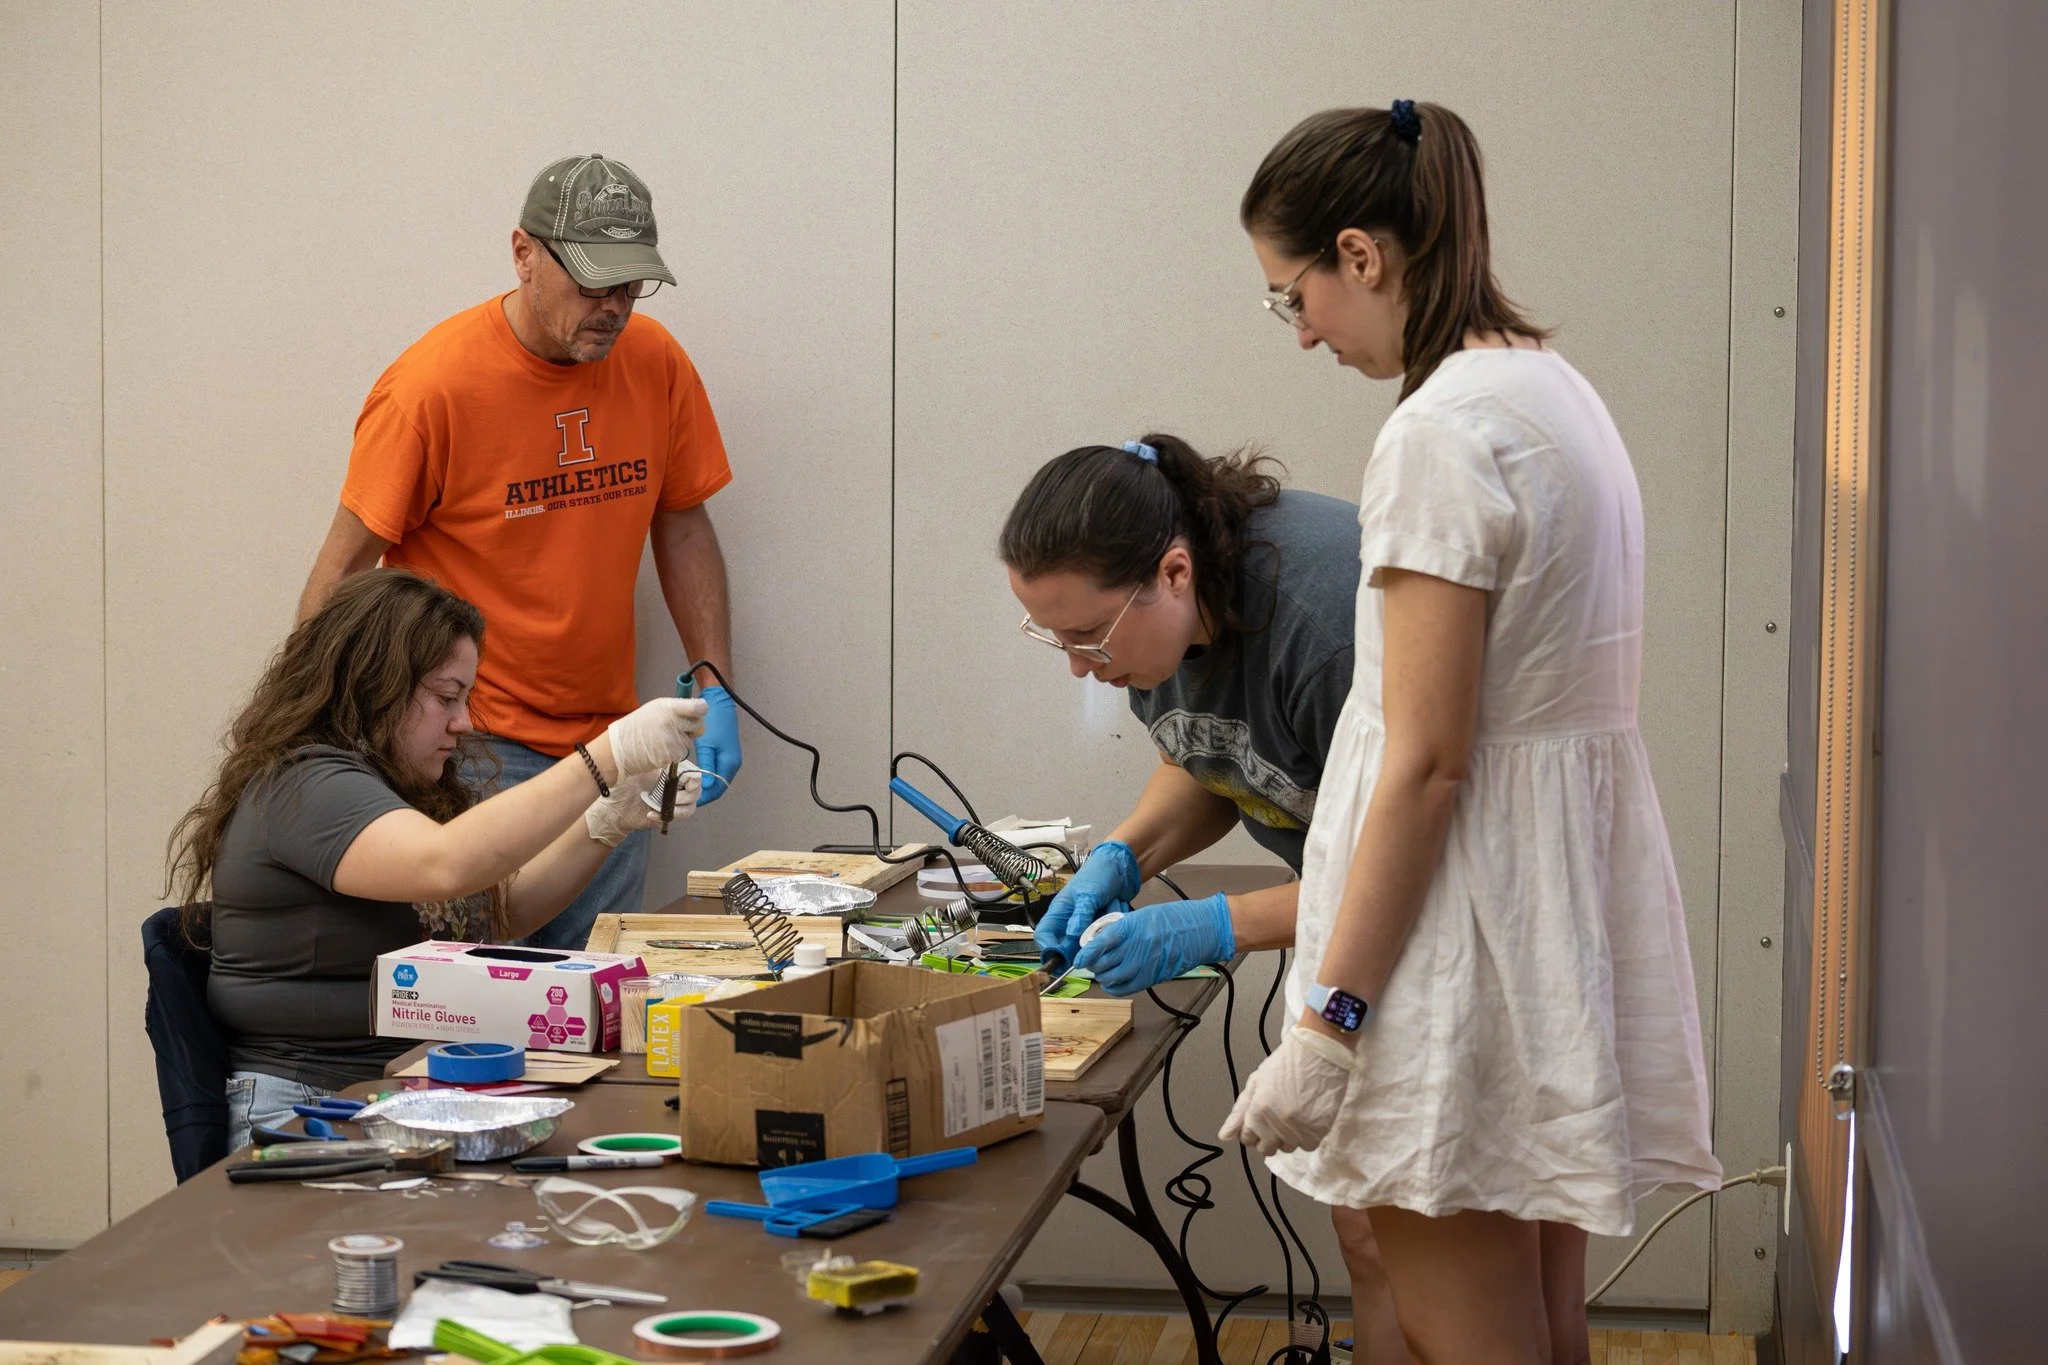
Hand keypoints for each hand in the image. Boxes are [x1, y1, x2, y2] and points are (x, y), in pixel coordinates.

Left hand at [585, 767, 700, 846]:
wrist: (613, 807)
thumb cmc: (623, 784)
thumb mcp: (639, 767)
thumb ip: (658, 760)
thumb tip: (673, 753)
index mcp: (671, 773)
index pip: (693, 774)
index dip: (694, 778)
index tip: (688, 781)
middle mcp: (675, 787)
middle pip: (696, 791)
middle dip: (687, 794)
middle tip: (672, 795)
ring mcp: (672, 803)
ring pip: (691, 806)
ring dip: (679, 807)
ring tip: (661, 804)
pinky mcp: (666, 816)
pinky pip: (675, 817)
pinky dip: (665, 815)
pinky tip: (650, 813)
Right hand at [604, 697, 707, 777]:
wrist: (619, 748)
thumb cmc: (636, 727)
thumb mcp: (653, 709)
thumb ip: (675, 709)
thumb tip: (696, 710)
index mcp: (668, 707)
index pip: (697, 707)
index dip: (701, 710)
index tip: (700, 712)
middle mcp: (672, 721)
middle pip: (699, 725)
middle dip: (693, 728)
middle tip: (679, 730)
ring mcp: (672, 739)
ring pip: (689, 741)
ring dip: (681, 742)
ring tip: (662, 740)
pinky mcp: (671, 754)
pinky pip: (681, 753)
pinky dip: (674, 753)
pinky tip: (660, 750)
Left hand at [693, 685, 741, 805]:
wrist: (720, 703)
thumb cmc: (714, 722)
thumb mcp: (707, 745)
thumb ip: (706, 766)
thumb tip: (704, 786)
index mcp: (729, 763)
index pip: (717, 789)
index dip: (704, 797)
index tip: (688, 801)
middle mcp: (732, 764)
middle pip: (718, 786)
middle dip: (703, 793)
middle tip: (685, 797)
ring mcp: (730, 758)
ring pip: (717, 779)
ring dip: (704, 785)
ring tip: (687, 788)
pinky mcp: (725, 753)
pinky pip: (716, 770)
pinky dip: (706, 776)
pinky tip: (695, 776)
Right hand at [1033, 840, 1141, 968]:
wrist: (1122, 865)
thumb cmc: (1100, 873)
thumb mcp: (1089, 894)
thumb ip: (1081, 914)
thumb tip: (1071, 935)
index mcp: (1060, 911)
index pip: (1044, 935)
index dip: (1048, 948)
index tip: (1060, 958)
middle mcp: (1070, 921)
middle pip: (1065, 946)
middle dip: (1078, 948)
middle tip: (1090, 949)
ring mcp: (1086, 925)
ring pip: (1086, 944)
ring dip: (1098, 937)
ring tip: (1108, 920)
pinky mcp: (1100, 927)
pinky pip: (1101, 938)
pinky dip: (1110, 931)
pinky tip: (1116, 914)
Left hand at [1072, 891, 1233, 994]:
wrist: (1200, 930)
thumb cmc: (1173, 918)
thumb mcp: (1142, 915)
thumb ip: (1122, 928)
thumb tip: (1102, 939)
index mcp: (1131, 928)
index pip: (1099, 944)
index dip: (1085, 954)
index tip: (1079, 958)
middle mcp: (1134, 948)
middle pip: (1102, 963)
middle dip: (1092, 964)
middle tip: (1090, 962)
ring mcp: (1143, 965)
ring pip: (1111, 978)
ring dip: (1102, 976)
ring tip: (1101, 970)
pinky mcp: (1151, 978)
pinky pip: (1125, 988)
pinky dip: (1114, 987)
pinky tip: (1112, 982)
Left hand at [1218, 1025, 1356, 1156]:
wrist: (1319, 1054)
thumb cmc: (1286, 1064)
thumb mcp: (1256, 1083)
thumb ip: (1239, 1112)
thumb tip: (1224, 1136)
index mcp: (1257, 1112)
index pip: (1247, 1139)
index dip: (1252, 1129)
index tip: (1260, 1119)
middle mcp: (1276, 1126)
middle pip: (1266, 1149)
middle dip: (1267, 1137)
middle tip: (1275, 1117)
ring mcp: (1298, 1131)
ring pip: (1287, 1148)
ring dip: (1287, 1137)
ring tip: (1293, 1115)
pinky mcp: (1318, 1132)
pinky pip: (1307, 1146)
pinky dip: (1306, 1136)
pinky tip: (1306, 1118)